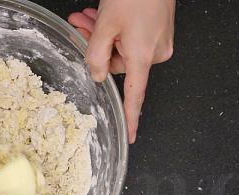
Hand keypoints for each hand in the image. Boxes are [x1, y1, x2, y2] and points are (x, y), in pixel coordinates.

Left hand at [68, 0, 174, 142]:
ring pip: (121, 47)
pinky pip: (131, 37)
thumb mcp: (105, 25)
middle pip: (118, 62)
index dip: (131, 118)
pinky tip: (100, 15)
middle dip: (96, 46)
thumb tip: (96, 75)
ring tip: (85, 16)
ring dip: (102, 34)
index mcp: (142, 56)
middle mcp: (155, 53)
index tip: (130, 136)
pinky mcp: (158, 30)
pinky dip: (115, 29)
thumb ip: (95, 55)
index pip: (134, 96)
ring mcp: (159, 41)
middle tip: (79, 25)